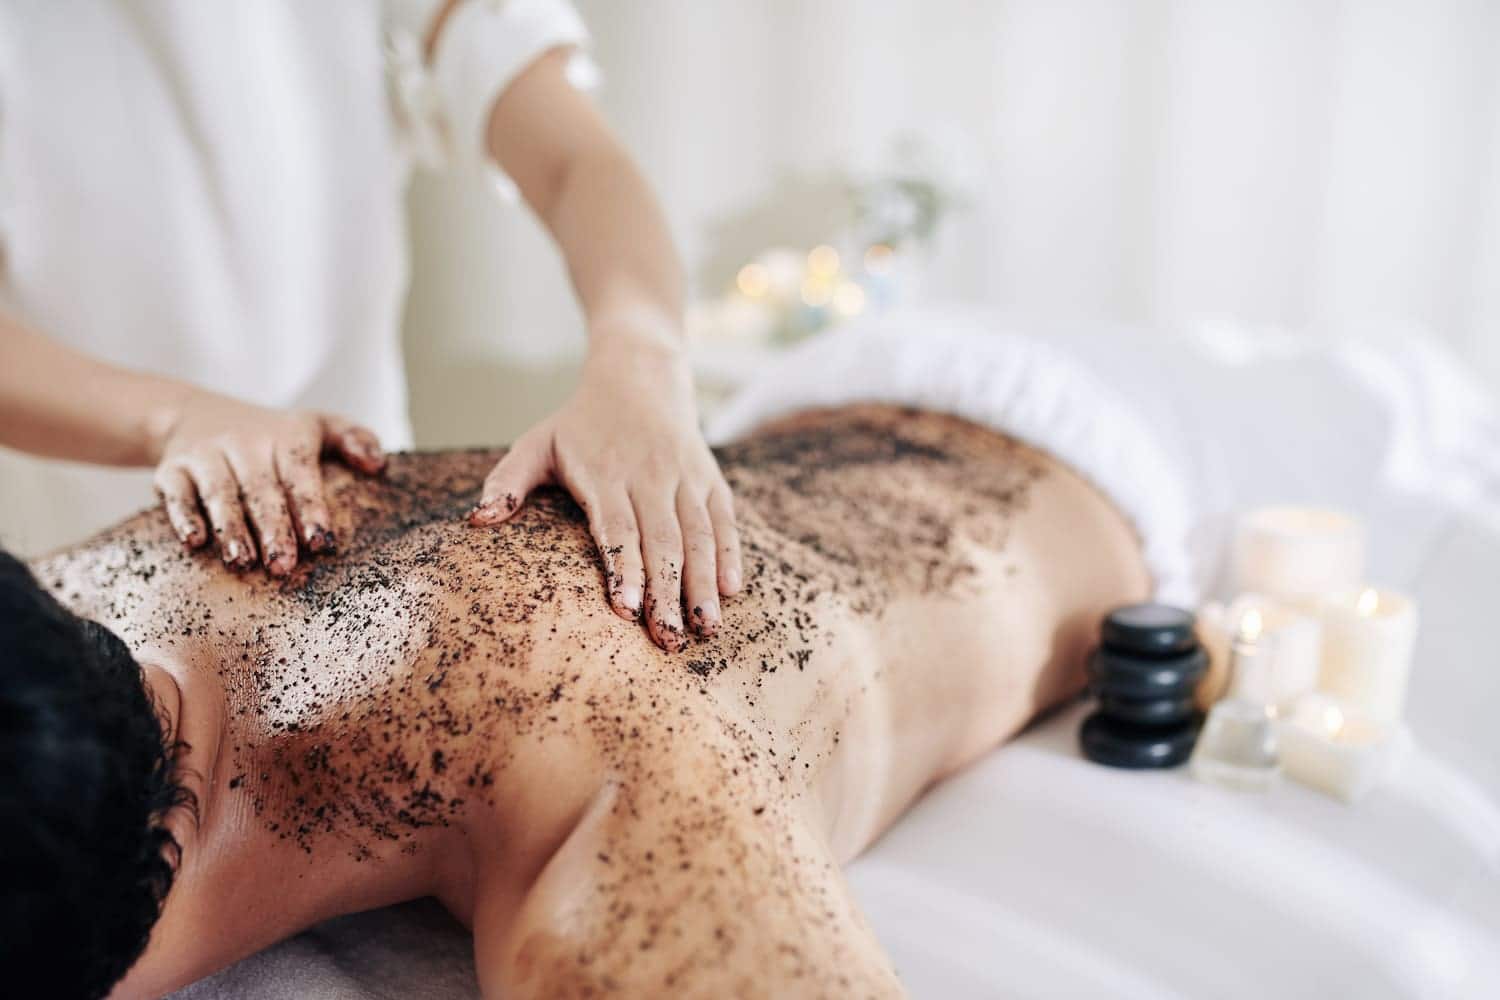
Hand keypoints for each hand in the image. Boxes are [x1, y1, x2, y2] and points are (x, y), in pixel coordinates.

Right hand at [149, 391, 385, 574]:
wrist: (194, 414)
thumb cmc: (273, 436)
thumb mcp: (317, 426)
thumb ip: (354, 440)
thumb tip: (380, 466)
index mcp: (286, 438)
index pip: (300, 473)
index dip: (310, 508)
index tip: (321, 544)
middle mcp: (245, 444)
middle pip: (261, 490)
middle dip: (273, 529)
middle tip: (283, 566)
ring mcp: (206, 456)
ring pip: (219, 493)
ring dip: (230, 528)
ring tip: (242, 561)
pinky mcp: (171, 470)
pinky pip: (175, 493)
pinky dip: (183, 516)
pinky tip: (195, 542)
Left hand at [469, 345, 742, 650]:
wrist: (639, 374)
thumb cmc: (580, 422)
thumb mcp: (537, 442)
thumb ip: (508, 481)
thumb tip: (479, 519)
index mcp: (606, 473)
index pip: (617, 527)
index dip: (624, 568)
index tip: (626, 610)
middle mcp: (650, 476)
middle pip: (662, 540)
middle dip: (668, 593)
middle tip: (669, 640)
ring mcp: (685, 477)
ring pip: (698, 535)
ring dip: (704, 583)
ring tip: (705, 629)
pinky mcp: (710, 478)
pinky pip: (724, 520)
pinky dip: (731, 554)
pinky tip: (732, 591)